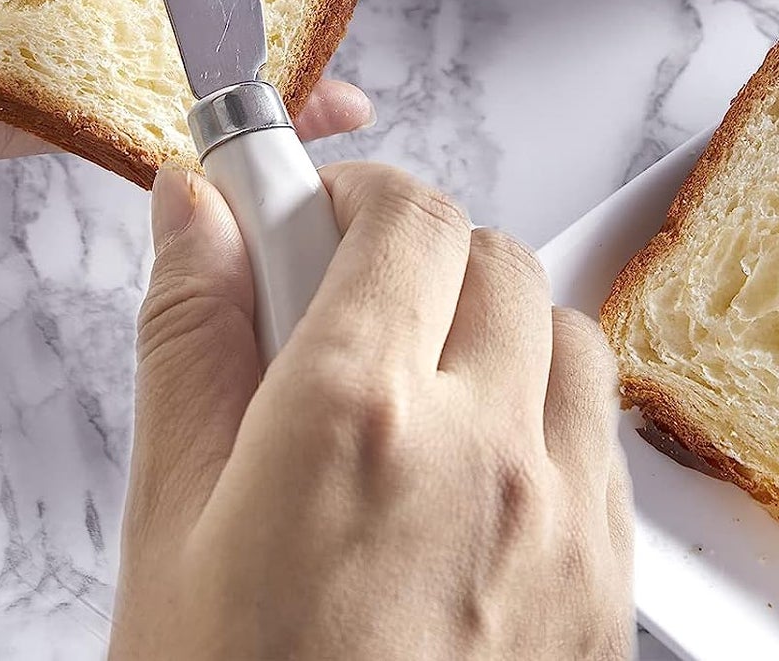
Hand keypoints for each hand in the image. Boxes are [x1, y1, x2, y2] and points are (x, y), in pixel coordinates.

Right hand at [111, 163, 634, 660]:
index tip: (309, 210)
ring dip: (493, 320)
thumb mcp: (169, 515)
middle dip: (414, 249)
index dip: (349, 190)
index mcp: (355, 417)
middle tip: (345, 302)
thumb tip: (195, 211)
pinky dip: (544, 408)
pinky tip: (474, 465)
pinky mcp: (609, 587)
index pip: (402, 215)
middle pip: (488, 254)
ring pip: (564, 329)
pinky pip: (601, 433)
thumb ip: (189, 333)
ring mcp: (563, 522)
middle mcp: (481, 451)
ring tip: (417, 381)